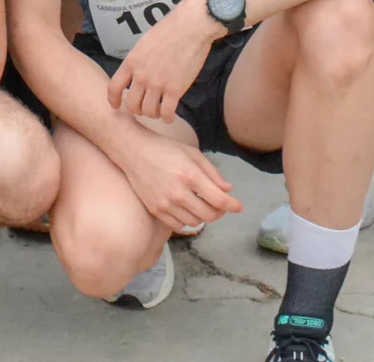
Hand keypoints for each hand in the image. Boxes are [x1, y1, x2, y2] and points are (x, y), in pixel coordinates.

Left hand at [107, 0, 218, 122]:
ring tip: (159, 110)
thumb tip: (138, 71)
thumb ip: (139, 60)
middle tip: (146, 107)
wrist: (191, 26)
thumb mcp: (145, 42)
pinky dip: (167, 117)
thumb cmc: (170, 29)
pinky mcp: (175, 90)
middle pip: (132, 104)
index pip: (113, 87)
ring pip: (148, 111)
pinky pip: (166, 113)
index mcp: (131, 62)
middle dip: (138, 109)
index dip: (113, 100)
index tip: (116, 106)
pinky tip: (169, 115)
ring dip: (153, 114)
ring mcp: (157, 84)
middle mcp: (141, 76)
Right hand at [116, 128, 240, 232]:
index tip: (239, 206)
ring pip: (195, 222)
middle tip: (220, 205)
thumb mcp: (192, 154)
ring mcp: (165, 204)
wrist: (134, 152)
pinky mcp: (156, 210)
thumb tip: (227, 190)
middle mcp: (178, 193)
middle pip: (209, 215)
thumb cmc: (165, 149)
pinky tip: (188, 209)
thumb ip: (212, 173)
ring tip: (203, 204)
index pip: (218, 199)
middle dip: (220, 212)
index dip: (232, 205)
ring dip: (204, 216)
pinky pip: (178, 225)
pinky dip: (188, 221)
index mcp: (190, 175)